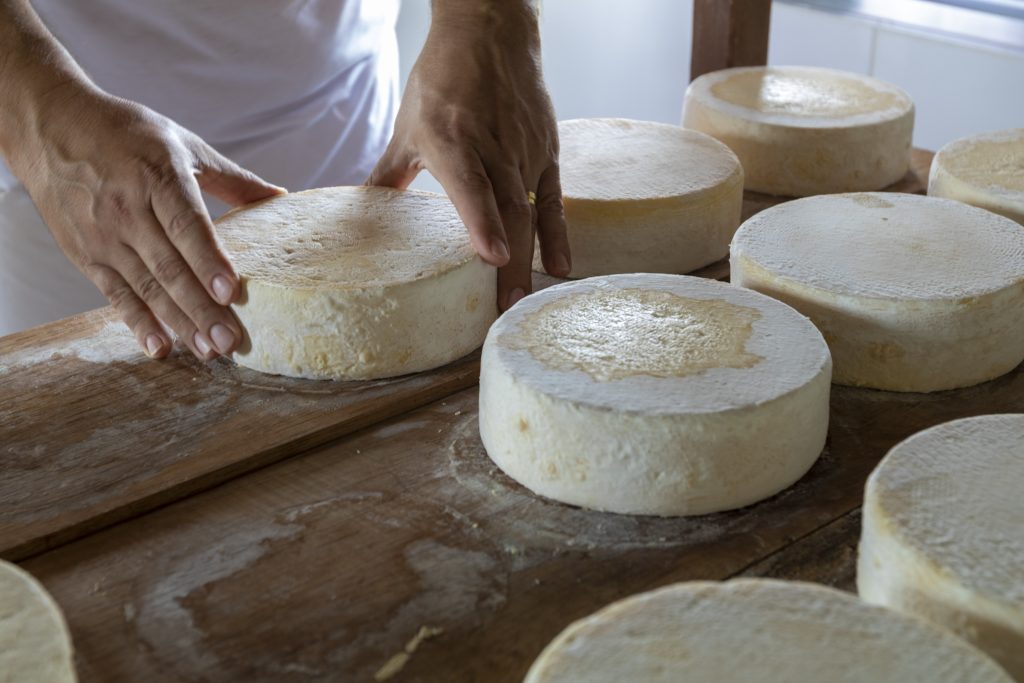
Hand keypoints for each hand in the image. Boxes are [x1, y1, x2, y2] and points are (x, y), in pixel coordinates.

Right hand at [7, 83, 283, 359]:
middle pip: (169, 266)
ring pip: (146, 287)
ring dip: (178, 323)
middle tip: (230, 341)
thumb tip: (281, 197)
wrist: (51, 126)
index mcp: (158, 176)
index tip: (231, 291)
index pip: (187, 225)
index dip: (209, 260)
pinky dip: (137, 322)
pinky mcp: (85, 253)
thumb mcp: (182, 143)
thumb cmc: (126, 133)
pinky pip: (115, 294)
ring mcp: (103, 234)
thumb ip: (232, 178)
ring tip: (207, 351)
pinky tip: (160, 346)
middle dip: (201, 308)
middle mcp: (128, 207)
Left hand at [367, 0, 569, 309]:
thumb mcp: (408, 126)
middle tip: (506, 306)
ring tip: (526, 299)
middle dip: (510, 262)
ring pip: (531, 210)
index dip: (483, 222)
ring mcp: (524, 149)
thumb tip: (365, 212)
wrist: (490, 34)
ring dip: (531, 257)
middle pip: (508, 210)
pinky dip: (557, 233)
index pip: (473, 185)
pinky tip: (560, 266)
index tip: (493, 257)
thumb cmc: (443, 80)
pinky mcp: (546, 150)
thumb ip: (390, 175)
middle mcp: (492, 146)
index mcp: (452, 137)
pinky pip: (554, 198)